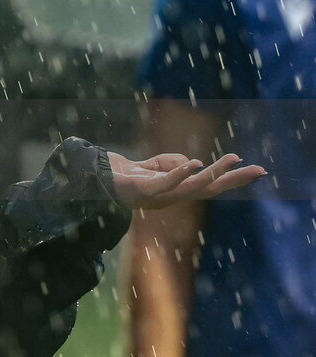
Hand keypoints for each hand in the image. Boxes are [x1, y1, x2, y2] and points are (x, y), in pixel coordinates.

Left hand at [107, 152, 265, 208]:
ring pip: (192, 187)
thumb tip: (193, 164)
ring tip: (231, 159)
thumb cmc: (129, 173)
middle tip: (258, 169)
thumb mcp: (156, 164)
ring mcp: (158, 195)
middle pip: (209, 189)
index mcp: (178, 192)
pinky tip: (193, 164)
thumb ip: (174, 162)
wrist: (98, 177)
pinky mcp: (142, 189)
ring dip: (213, 173)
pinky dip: (180, 173)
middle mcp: (172, 197)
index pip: (210, 185)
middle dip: (234, 180)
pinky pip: (165, 183)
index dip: (232, 179)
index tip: (257, 170)